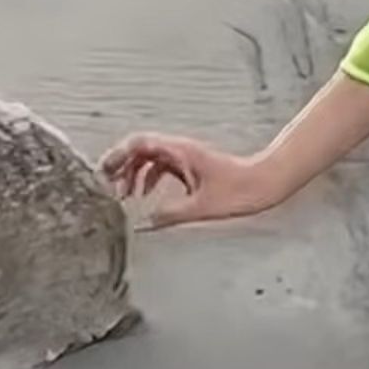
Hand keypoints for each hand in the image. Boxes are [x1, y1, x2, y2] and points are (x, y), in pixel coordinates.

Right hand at [100, 133, 281, 229]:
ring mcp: (186, 157)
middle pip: (140, 149)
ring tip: (123, 195)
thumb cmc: (240, 190)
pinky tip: (145, 196)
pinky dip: (149, 179)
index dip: (118, 155)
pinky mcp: (191, 166)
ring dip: (134, 174)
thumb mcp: (201, 207)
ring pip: (150, 159)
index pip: (139, 144)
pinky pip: (163, 167)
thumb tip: (143, 224)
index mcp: (180, 152)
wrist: (264, 183)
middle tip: (106, 185)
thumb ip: (169, 215)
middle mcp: (180, 150)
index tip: (104, 171)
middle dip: (121, 166)